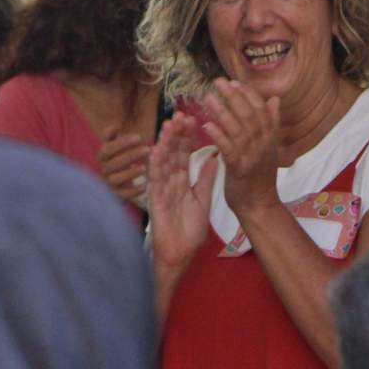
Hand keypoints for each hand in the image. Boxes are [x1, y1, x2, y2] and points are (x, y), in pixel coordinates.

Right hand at [97, 127, 150, 204]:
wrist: (113, 184)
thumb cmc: (117, 161)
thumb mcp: (113, 148)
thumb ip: (111, 137)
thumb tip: (114, 126)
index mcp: (102, 157)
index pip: (108, 149)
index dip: (122, 143)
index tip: (139, 137)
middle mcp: (104, 170)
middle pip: (114, 163)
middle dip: (131, 156)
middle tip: (147, 149)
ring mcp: (109, 183)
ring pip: (116, 179)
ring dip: (130, 173)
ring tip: (144, 168)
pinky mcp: (116, 195)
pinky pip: (123, 195)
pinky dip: (133, 191)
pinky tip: (144, 187)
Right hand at [147, 113, 212, 270]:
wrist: (180, 254)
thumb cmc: (189, 231)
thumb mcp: (202, 200)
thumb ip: (205, 179)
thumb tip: (214, 158)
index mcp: (182, 181)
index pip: (184, 154)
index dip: (187, 137)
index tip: (192, 119)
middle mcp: (169, 182)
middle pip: (172, 154)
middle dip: (175, 134)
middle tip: (179, 114)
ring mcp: (161, 190)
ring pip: (162, 162)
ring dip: (164, 143)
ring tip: (168, 125)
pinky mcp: (154, 200)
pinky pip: (154, 180)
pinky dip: (154, 166)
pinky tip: (155, 150)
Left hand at [199, 77, 279, 213]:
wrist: (259, 205)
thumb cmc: (260, 175)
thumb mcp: (269, 147)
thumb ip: (271, 122)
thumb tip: (274, 99)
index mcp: (269, 137)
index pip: (260, 109)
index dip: (247, 94)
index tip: (233, 82)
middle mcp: (263, 144)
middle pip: (249, 114)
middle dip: (233, 96)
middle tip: (218, 82)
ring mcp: (252, 156)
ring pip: (237, 129)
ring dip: (222, 112)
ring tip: (208, 98)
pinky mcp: (239, 169)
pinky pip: (228, 149)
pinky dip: (218, 136)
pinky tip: (206, 125)